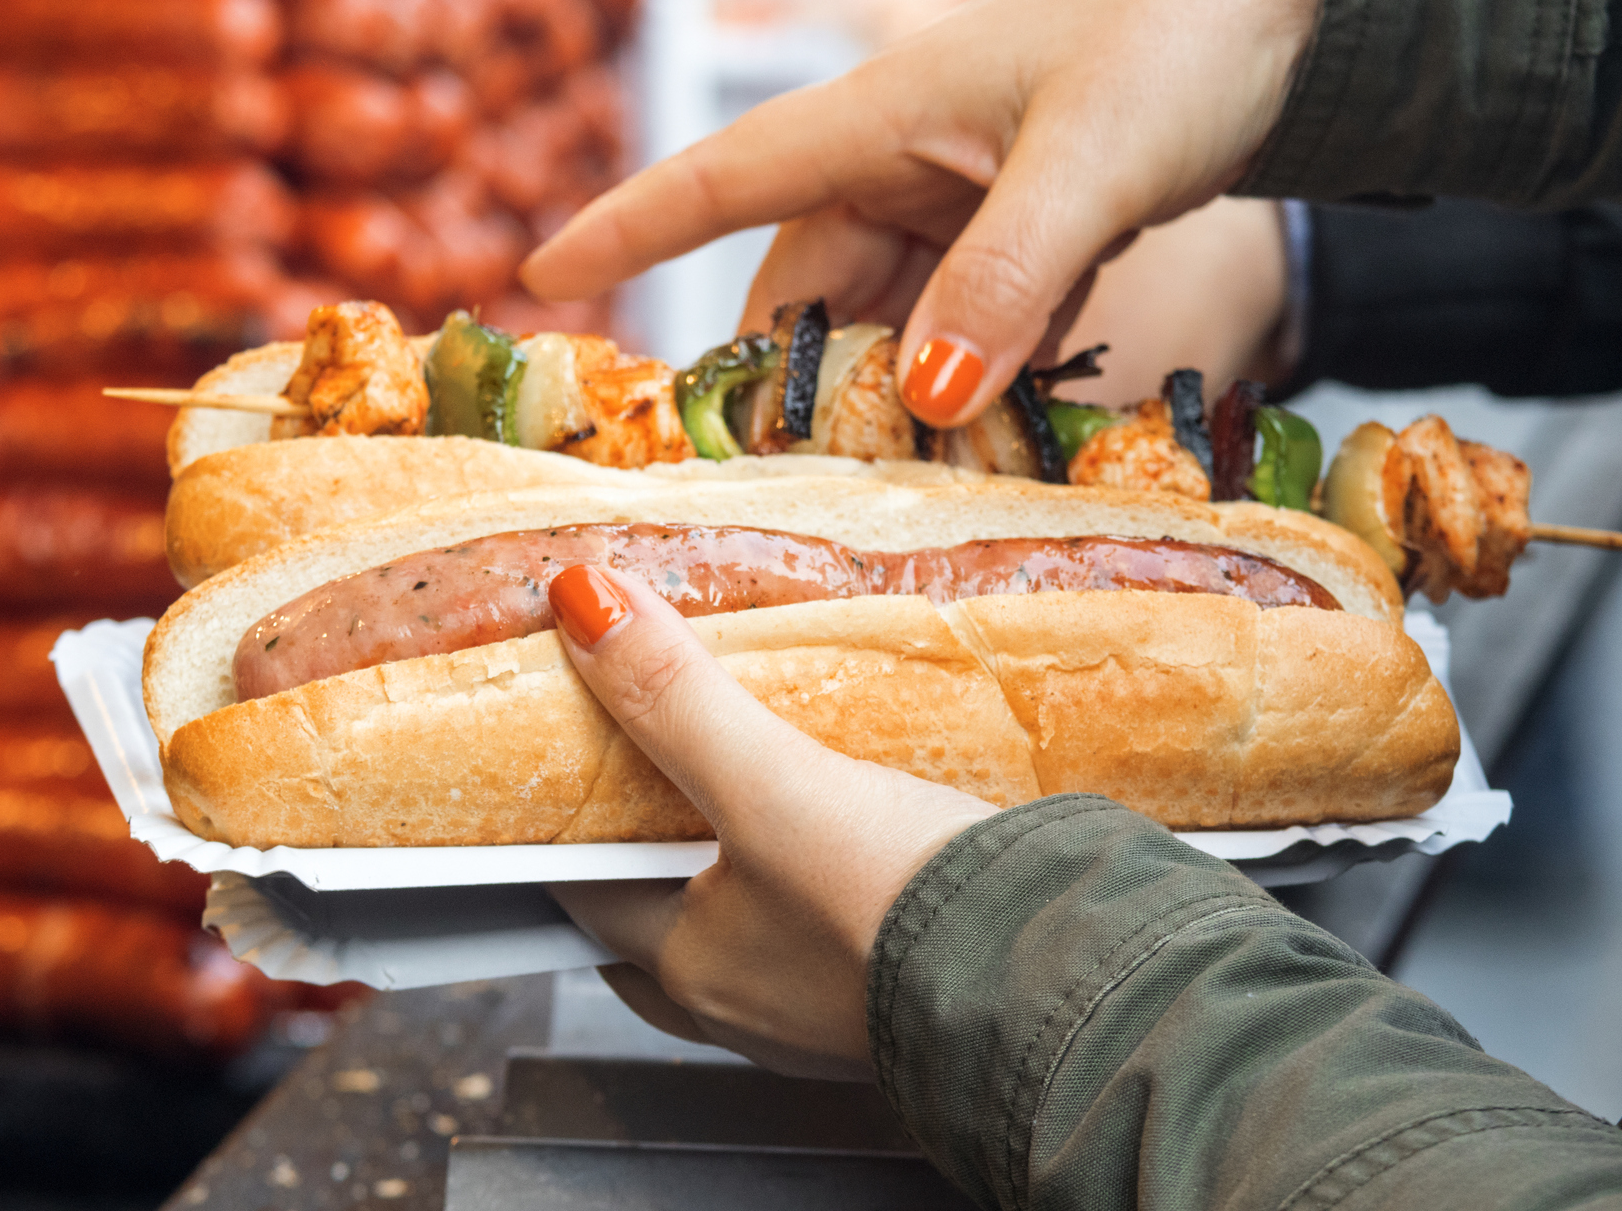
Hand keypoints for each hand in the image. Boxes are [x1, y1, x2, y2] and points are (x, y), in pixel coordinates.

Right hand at [519, 0, 1329, 425]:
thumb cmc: (1185, 34)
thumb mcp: (1091, 157)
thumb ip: (1007, 275)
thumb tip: (927, 401)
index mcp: (883, 114)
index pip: (722, 175)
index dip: (627, 229)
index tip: (538, 283)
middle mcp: (906, 161)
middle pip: (805, 288)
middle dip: (787, 384)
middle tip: (771, 495)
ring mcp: (966, 202)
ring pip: (888, 320)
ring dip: (888, 402)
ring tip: (882, 500)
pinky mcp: (1027, 235)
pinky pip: (965, 325)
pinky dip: (964, 385)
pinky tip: (978, 450)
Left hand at [541, 564, 996, 1079]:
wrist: (1054, 981)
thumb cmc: (904, 910)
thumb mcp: (775, 785)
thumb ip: (678, 697)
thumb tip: (585, 603)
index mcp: (691, 971)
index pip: (587, 895)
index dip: (569, 831)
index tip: (567, 777)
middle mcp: (750, 1011)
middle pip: (661, 932)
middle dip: (650, 868)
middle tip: (650, 796)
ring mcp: (828, 1016)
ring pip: (749, 942)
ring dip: (742, 883)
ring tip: (759, 806)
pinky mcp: (905, 998)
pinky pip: (833, 944)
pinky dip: (825, 894)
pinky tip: (861, 849)